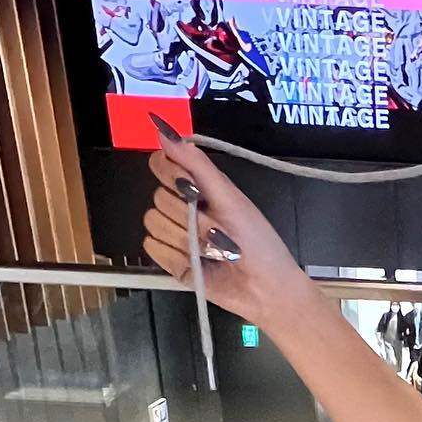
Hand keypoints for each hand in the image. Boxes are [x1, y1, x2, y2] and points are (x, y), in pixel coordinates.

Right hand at [143, 118, 311, 329]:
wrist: (268, 289)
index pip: (162, 165)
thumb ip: (198, 165)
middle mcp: (184, 209)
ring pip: (154, 223)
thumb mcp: (232, 198)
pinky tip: (200, 263)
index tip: (193, 189)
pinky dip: (177, 256)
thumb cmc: (259, 244)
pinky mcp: (173, 262)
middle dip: (191, 216)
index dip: (171, 174)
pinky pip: (154, 249)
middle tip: (219, 230)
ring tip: (215, 251)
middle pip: (158, 197)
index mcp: (199, 189)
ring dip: (187, 239)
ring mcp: (177, 236)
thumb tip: (165, 132)